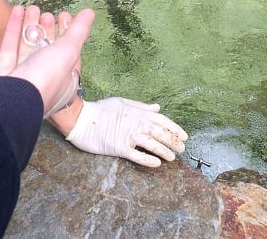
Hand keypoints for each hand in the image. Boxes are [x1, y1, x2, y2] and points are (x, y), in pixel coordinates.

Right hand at [0, 5, 93, 116]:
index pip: (69, 52)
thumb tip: (90, 12)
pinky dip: (14, 27)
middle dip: (48, 29)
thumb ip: (78, 31)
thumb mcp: (68, 51)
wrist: (11, 100)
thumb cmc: (44, 79)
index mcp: (64, 80)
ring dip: (31, 26)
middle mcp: (44, 79)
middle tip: (47, 13)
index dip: (69, 33)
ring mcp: (22, 77)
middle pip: (47, 49)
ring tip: (33, 8)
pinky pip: (10, 46)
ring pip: (27, 47)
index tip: (64, 15)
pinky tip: (17, 10)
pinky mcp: (4, 72)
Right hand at [65, 97, 187, 167]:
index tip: (184, 136)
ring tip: (172, 157)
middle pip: (160, 133)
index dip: (175, 128)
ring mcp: (128, 136)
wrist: (82, 120)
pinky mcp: (119, 148)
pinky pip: (137, 156)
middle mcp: (135, 123)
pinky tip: (156, 164)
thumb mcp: (122, 102)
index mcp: (137, 112)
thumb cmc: (101, 109)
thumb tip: (157, 108)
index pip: (162, 120)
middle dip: (174, 141)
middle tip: (182, 149)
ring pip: (152, 145)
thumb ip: (141, 106)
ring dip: (165, 151)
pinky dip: (148, 160)